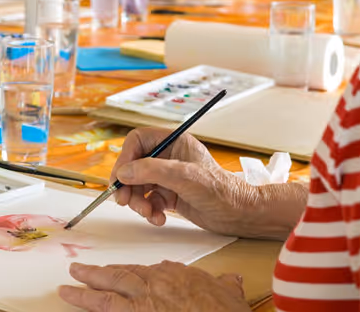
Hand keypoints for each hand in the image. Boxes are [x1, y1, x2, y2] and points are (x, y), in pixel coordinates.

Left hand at [59, 261, 248, 311]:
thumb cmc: (225, 309)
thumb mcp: (229, 292)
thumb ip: (225, 285)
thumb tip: (232, 280)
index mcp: (175, 274)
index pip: (148, 271)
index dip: (134, 275)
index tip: (125, 276)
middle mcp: (155, 282)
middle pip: (121, 275)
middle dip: (99, 274)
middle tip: (79, 272)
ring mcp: (144, 299)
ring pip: (108, 289)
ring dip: (85, 288)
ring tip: (67, 287)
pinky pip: (107, 308)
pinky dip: (90, 304)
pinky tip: (75, 302)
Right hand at [111, 128, 262, 236]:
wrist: (238, 215)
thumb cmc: (219, 189)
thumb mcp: (183, 176)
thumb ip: (151, 171)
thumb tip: (124, 172)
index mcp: (173, 142)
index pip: (137, 141)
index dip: (125, 157)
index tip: (121, 177)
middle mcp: (168, 157)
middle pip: (133, 165)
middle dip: (128, 185)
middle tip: (123, 201)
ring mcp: (168, 177)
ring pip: (138, 186)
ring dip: (138, 202)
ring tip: (148, 213)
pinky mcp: (170, 196)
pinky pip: (148, 201)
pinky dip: (149, 211)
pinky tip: (159, 218)